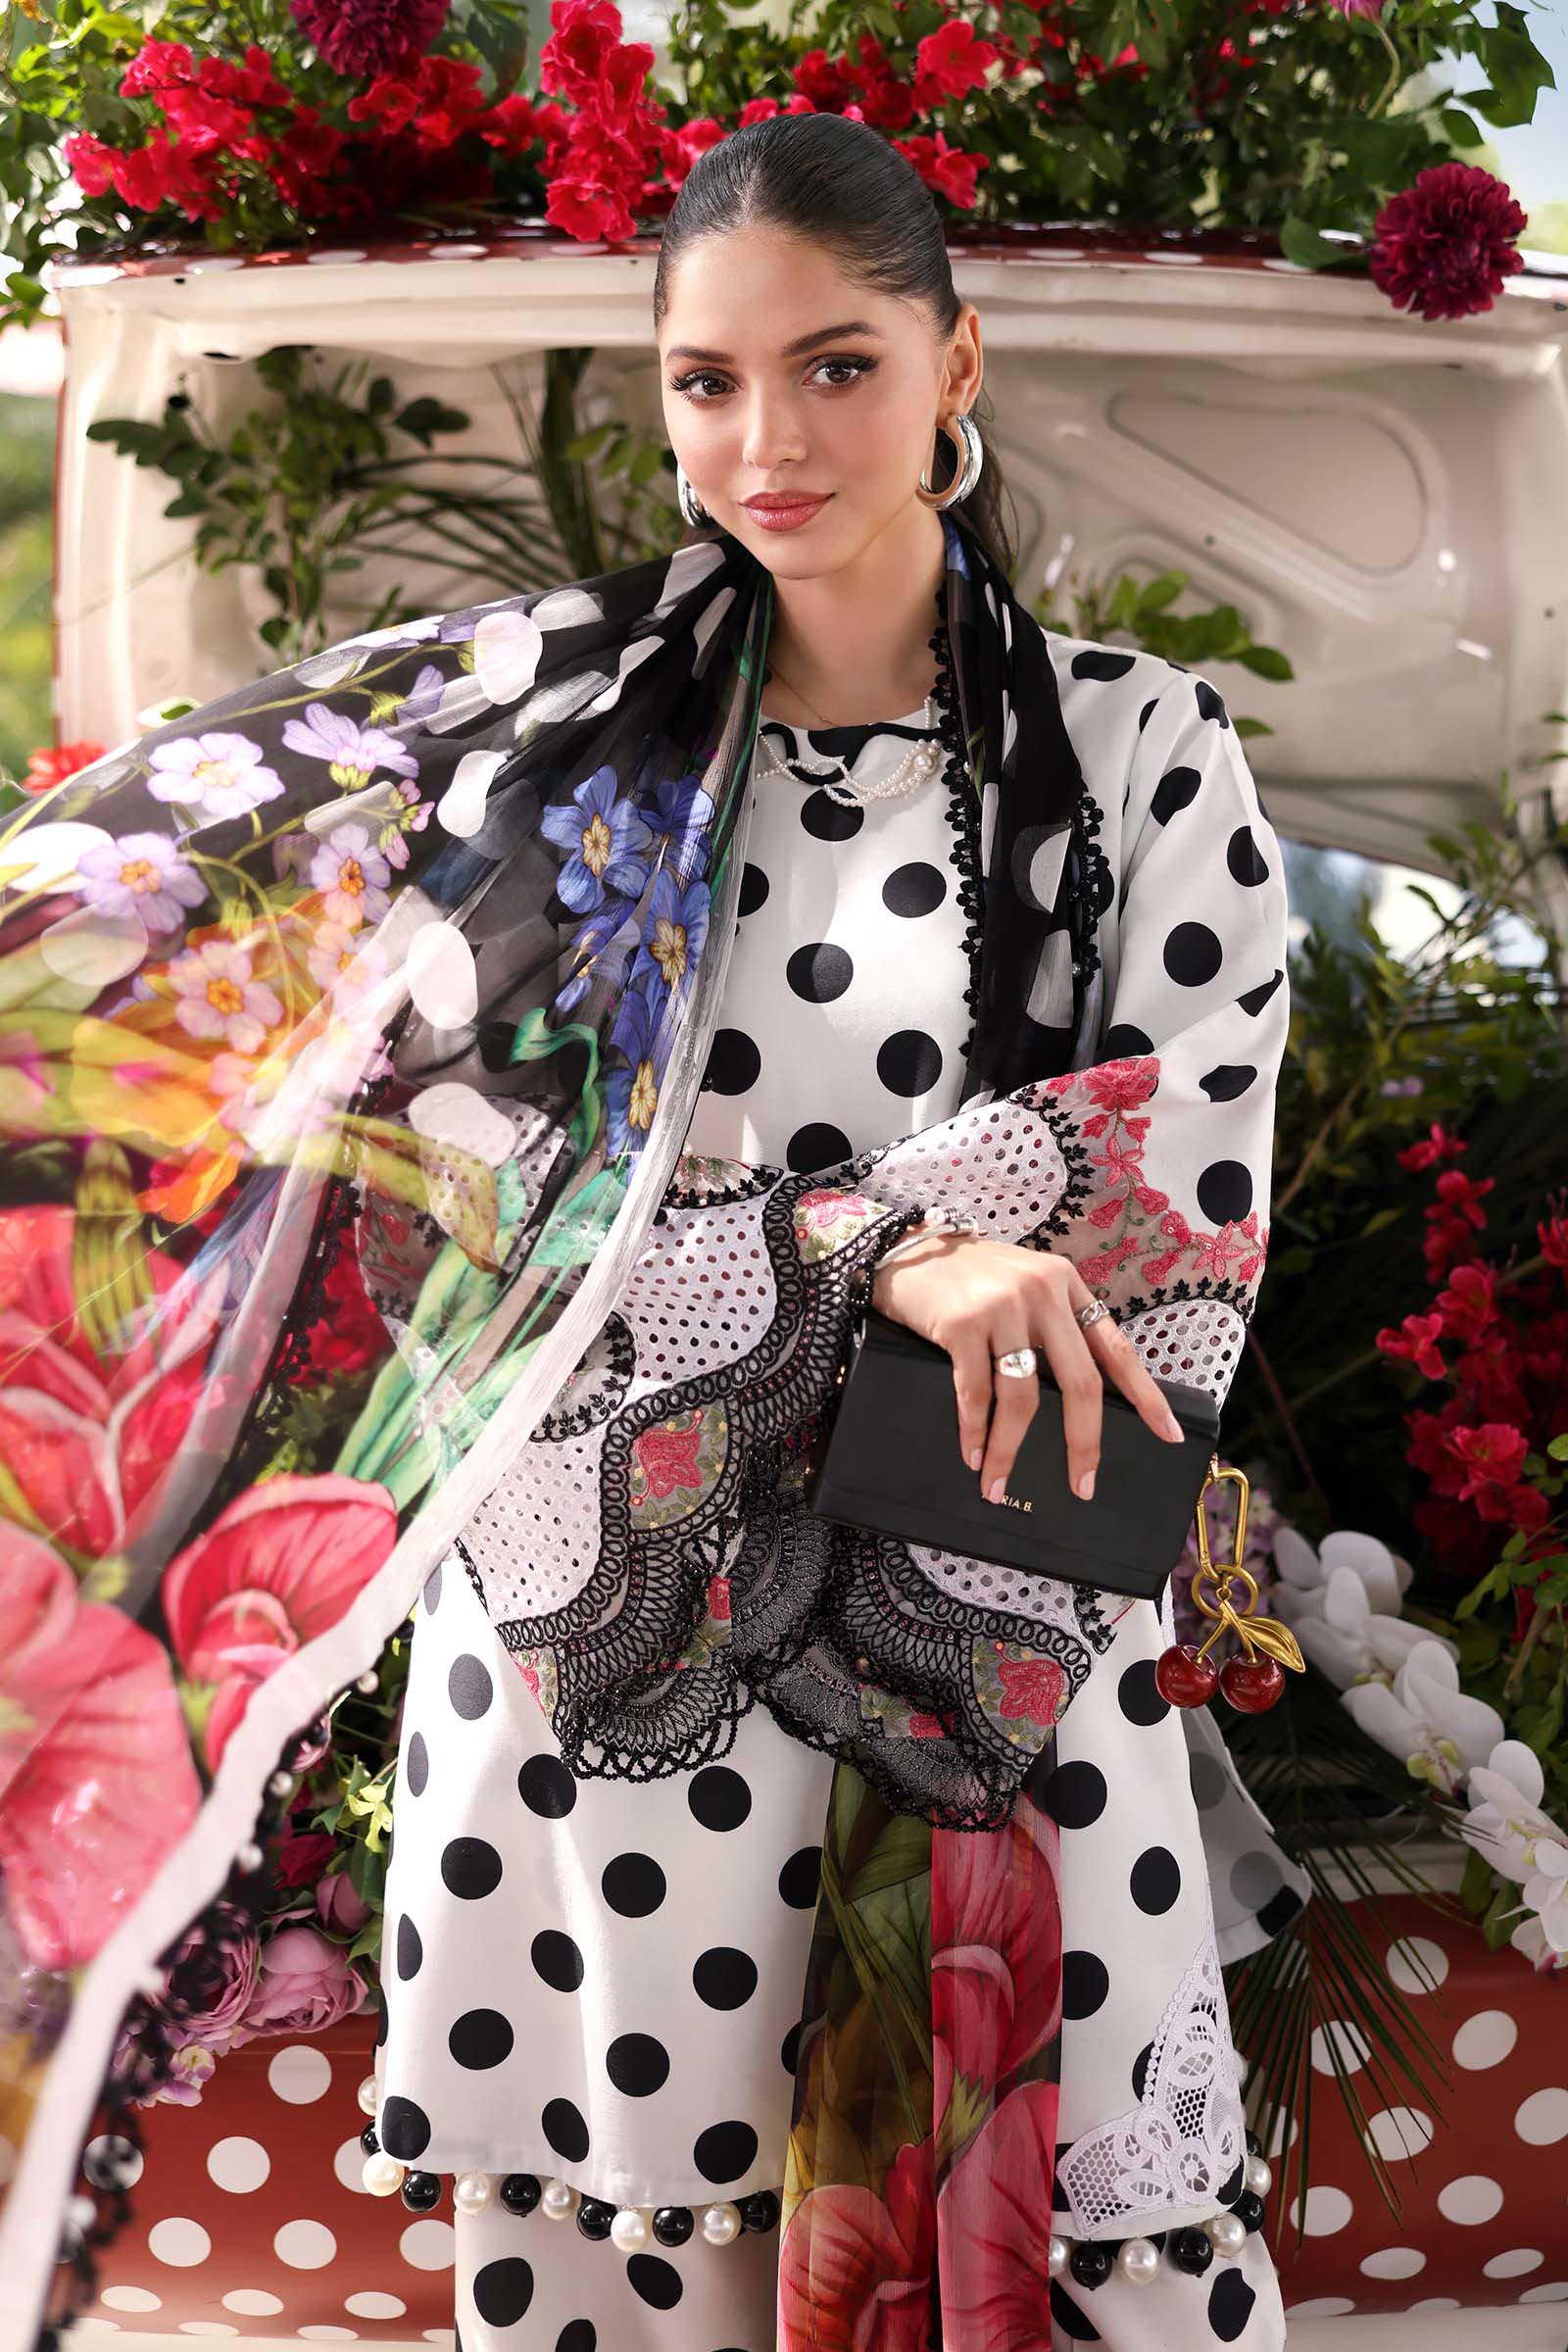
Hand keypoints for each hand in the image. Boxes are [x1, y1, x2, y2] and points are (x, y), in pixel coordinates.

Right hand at [869, 1229, 1185, 1504]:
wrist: (906, 1249)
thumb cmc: (969, 1279)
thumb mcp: (1025, 1286)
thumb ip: (1054, 1326)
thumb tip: (1076, 1401)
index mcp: (1067, 1285)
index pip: (1117, 1348)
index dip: (1146, 1396)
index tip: (1167, 1435)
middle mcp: (1043, 1292)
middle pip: (1080, 1383)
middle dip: (1084, 1443)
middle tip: (1083, 1486)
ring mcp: (1002, 1307)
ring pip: (1023, 1397)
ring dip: (1010, 1450)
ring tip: (998, 1483)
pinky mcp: (962, 1323)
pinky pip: (976, 1393)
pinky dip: (975, 1432)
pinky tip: (972, 1454)